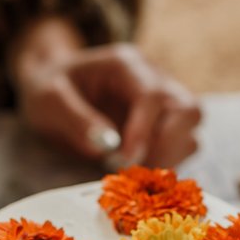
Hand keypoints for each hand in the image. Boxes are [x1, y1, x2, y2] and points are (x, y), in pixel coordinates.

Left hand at [12, 19, 200, 167]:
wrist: (51, 87)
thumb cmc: (49, 88)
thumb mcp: (48, 100)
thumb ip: (76, 119)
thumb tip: (108, 145)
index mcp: (126, 66)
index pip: (153, 96)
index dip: (144, 132)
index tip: (123, 161)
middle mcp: (153, 80)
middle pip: (189, 111)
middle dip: (167, 146)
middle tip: (135, 168)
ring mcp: (162, 105)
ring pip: (191, 132)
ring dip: (168, 158)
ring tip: (133, 172)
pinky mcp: (161, 128)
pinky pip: (180, 149)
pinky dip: (164, 165)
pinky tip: (136, 173)